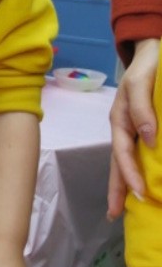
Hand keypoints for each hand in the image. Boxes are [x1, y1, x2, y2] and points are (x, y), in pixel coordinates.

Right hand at [107, 39, 158, 218]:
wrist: (151, 51)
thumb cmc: (145, 66)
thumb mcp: (140, 83)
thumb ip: (141, 109)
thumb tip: (148, 139)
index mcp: (120, 120)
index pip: (122, 153)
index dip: (129, 174)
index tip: (140, 194)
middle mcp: (123, 129)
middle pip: (117, 163)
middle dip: (117, 189)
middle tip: (116, 215)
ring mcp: (131, 130)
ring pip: (125, 162)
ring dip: (124, 184)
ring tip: (123, 208)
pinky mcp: (141, 129)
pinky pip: (136, 154)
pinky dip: (135, 171)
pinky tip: (140, 183)